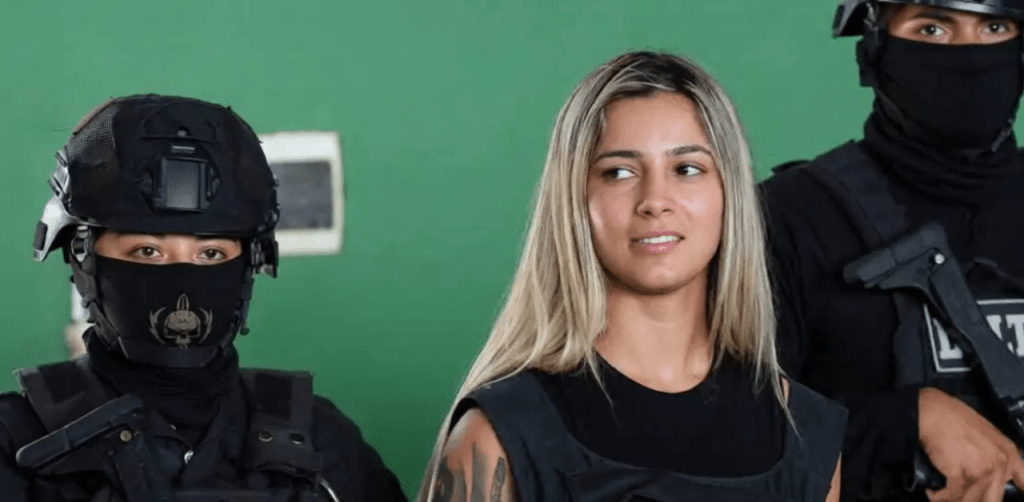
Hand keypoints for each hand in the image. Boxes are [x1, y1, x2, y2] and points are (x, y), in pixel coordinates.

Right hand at [919, 387, 1023, 501]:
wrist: (931, 411)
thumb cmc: (952, 417)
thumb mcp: (985, 432)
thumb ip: (993, 454)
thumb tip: (987, 474)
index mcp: (1009, 452)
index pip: (1023, 482)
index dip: (1014, 492)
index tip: (995, 495)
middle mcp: (1000, 463)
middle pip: (993, 499)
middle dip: (975, 499)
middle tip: (960, 496)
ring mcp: (981, 469)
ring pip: (970, 499)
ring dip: (953, 499)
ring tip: (942, 494)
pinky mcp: (960, 473)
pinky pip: (951, 494)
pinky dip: (939, 496)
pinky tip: (933, 492)